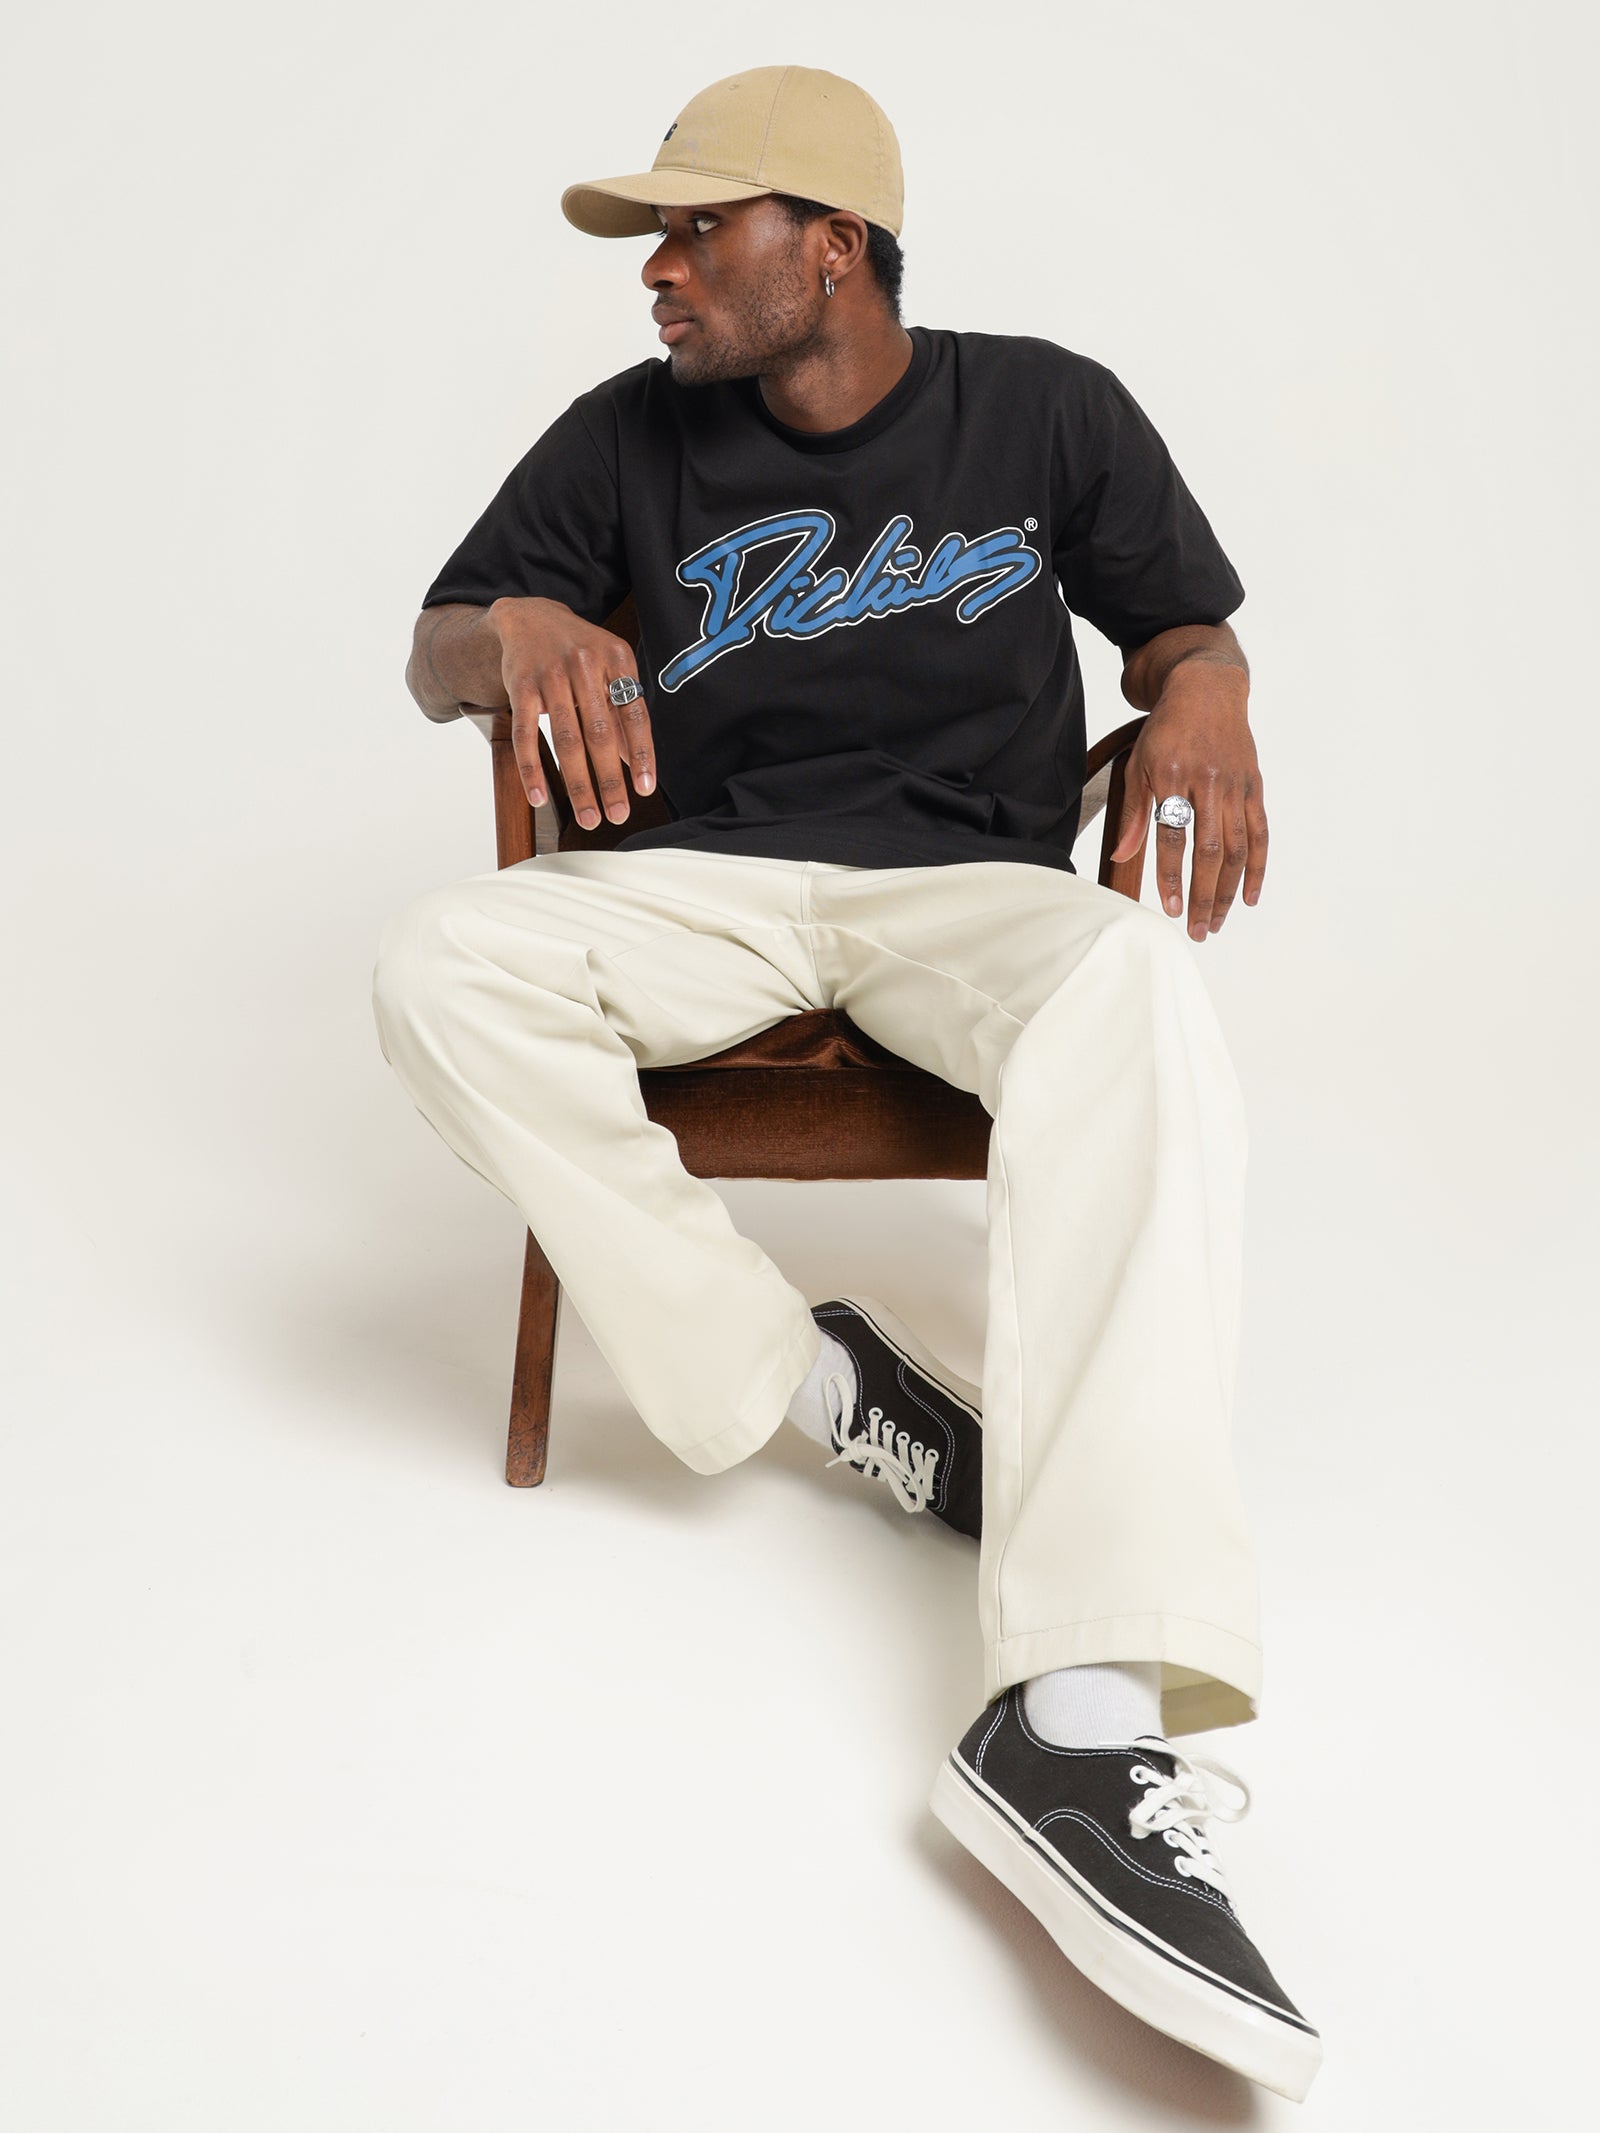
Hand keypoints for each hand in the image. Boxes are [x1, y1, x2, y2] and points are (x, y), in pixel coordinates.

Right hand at [489, 596, 656, 825]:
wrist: (529, 617)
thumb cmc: (579, 652)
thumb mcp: (609, 669)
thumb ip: (623, 711)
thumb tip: (635, 762)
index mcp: (616, 658)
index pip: (634, 713)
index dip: (641, 753)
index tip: (644, 789)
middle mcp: (585, 664)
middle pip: (600, 733)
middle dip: (609, 779)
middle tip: (617, 815)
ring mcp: (550, 675)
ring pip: (565, 740)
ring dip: (577, 784)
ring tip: (588, 817)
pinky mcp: (520, 686)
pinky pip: (526, 734)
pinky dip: (532, 769)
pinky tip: (539, 797)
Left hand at [1107, 661, 1267, 938]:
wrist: (1206, 690)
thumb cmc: (1166, 731)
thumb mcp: (1139, 765)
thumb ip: (1135, 813)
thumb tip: (1121, 857)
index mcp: (1175, 775)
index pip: (1173, 836)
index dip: (1171, 875)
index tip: (1169, 908)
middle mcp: (1209, 782)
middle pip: (1210, 850)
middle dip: (1203, 894)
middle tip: (1197, 929)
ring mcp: (1235, 786)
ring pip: (1237, 848)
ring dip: (1227, 889)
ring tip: (1216, 922)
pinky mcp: (1253, 787)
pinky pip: (1260, 833)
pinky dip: (1257, 867)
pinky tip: (1247, 897)